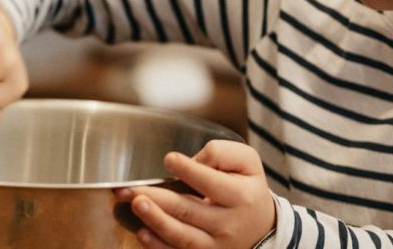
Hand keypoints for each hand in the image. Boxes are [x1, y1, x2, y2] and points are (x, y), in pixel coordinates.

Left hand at [116, 140, 274, 248]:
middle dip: (158, 199)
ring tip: (136, 205)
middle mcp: (228, 224)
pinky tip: (142, 233)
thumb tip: (194, 160)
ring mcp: (215, 245)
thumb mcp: (248, 164)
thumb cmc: (246, 189)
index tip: (169, 158)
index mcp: (241, 197)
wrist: (260, 228)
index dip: (189, 170)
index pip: (211, 183)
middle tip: (132, 189)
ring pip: (181, 235)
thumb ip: (223, 154)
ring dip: (155, 220)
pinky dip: (158, 246)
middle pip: (188, 211)